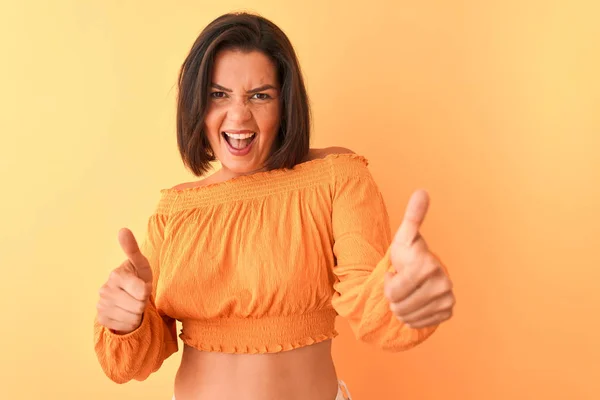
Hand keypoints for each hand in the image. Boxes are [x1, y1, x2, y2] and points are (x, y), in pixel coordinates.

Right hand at [96, 228, 152, 333]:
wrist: (127, 296)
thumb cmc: (137, 277)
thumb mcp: (140, 264)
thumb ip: (132, 248)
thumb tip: (123, 230)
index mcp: (116, 275)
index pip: (142, 291)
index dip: (147, 291)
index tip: (143, 286)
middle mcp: (105, 290)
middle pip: (138, 305)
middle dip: (143, 302)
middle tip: (138, 296)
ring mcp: (101, 305)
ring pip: (133, 317)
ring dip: (137, 313)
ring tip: (132, 304)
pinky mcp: (101, 318)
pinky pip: (125, 325)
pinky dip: (130, 322)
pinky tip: (126, 313)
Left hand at [384, 189, 454, 327]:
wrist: (422, 270)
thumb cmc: (408, 253)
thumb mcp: (404, 235)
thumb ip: (412, 215)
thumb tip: (422, 191)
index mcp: (428, 266)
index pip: (392, 292)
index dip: (389, 283)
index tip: (396, 271)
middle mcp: (442, 284)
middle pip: (398, 307)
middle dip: (394, 297)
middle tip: (403, 282)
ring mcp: (447, 300)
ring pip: (407, 317)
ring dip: (401, 307)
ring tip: (408, 292)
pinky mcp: (447, 312)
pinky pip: (419, 324)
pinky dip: (413, 316)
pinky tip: (416, 302)